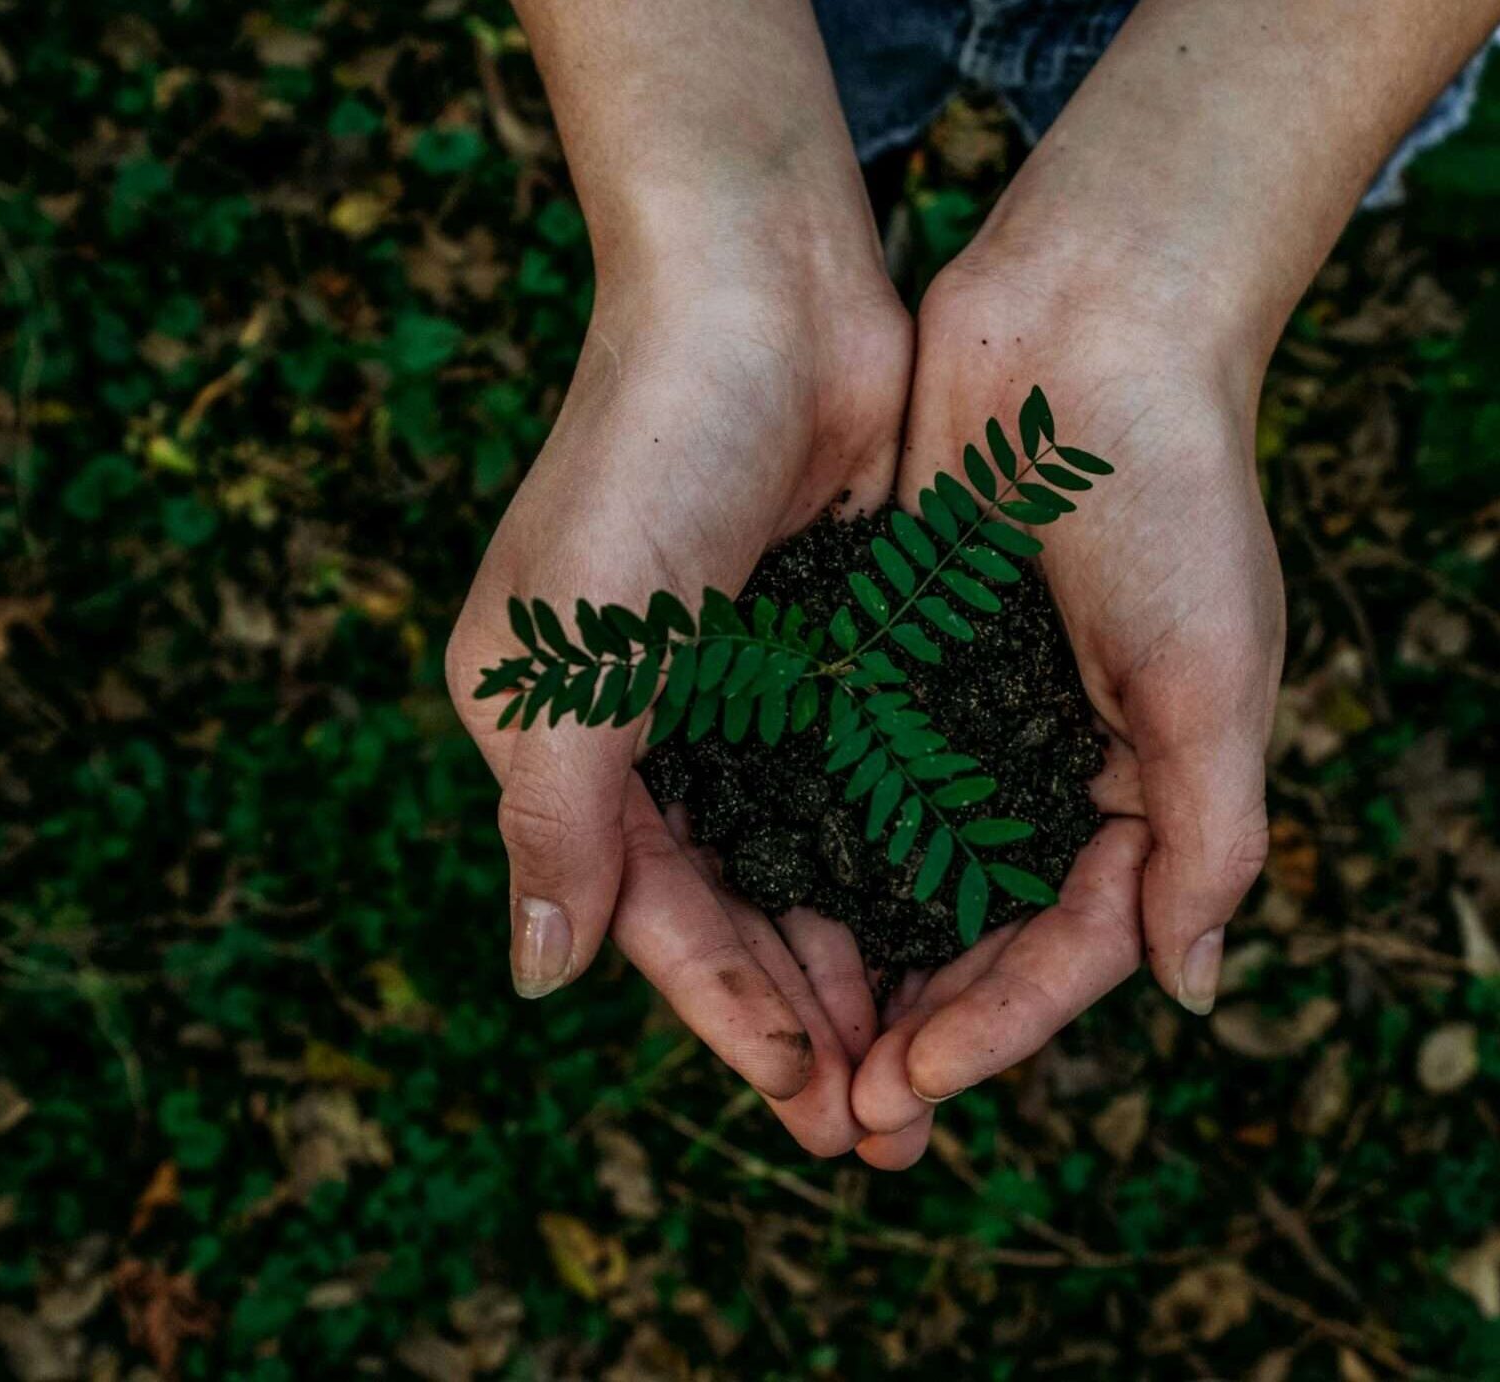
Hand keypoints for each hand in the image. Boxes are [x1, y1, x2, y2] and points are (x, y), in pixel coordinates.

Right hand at [446, 261, 907, 1155]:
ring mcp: (745, 691)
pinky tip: (960, 931)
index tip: (814, 1109)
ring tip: (930, 1063)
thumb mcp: (576, 654)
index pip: (653, 916)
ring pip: (809, 865)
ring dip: (863, 962)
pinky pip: (868, 787)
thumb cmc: (648, 458)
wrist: (763, 289)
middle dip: (807, 1020)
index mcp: (562, 738)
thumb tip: (539, 980)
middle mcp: (649, 728)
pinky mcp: (831, 649)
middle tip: (888, 1128)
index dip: (731, 1018)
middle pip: (736, 911)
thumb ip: (558, 821)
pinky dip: (904, 862)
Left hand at [847, 245, 1282, 1166]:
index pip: (1069, 947)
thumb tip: (1190, 992)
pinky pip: (848, 777)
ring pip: (903, 875)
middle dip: (917, 1030)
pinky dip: (811, 847)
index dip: (995, 1027)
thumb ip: (1209, 837)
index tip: (908, 1087)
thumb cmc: (1174, 495)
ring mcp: (969, 716)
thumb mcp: (1215, 678)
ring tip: (789, 1051)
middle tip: (839, 1118)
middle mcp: (1053, 767)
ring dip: (853, 965)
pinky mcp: (896, 656)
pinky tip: (751, 906)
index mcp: (1145, 788)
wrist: (1092, 320)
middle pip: (979, 935)